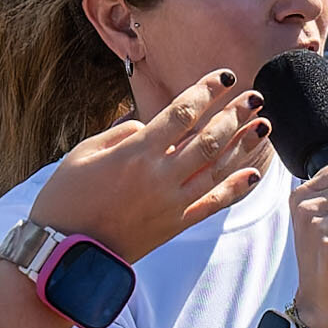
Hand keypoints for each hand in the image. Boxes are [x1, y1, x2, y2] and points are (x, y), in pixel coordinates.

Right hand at [25, 74, 276, 263]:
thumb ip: (119, 133)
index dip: (207, 91)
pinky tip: (254, 173)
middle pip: (208, 138)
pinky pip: (213, 204)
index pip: (181, 113)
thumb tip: (147, 125)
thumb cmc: (66, 199)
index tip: (225, 76)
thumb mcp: (83, 153)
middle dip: (235, 114)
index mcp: (136, 152)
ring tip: (263, 126)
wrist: (64, 251)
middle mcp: (160, 175)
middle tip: (255, 97)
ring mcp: (171, 203)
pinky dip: (235, 189)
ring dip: (243, 145)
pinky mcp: (175, 225)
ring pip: (218, 168)